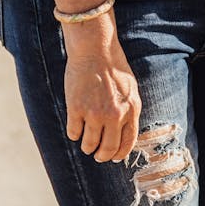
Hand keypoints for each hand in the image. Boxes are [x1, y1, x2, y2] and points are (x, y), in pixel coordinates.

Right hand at [63, 20, 141, 163]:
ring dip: (87, 146)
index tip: (113, 157)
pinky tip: (75, 126)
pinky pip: (73, 133)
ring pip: (89, 145)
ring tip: (86, 142)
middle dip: (101, 156)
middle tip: (96, 154)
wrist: (95, 48)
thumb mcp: (130, 89)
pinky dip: (74, 133)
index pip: (127, 144)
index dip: (119, 154)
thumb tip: (125, 133)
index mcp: (131, 110)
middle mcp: (114, 115)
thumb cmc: (113, 66)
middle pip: (108, 149)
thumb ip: (129, 110)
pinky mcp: (76, 109)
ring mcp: (94, 113)